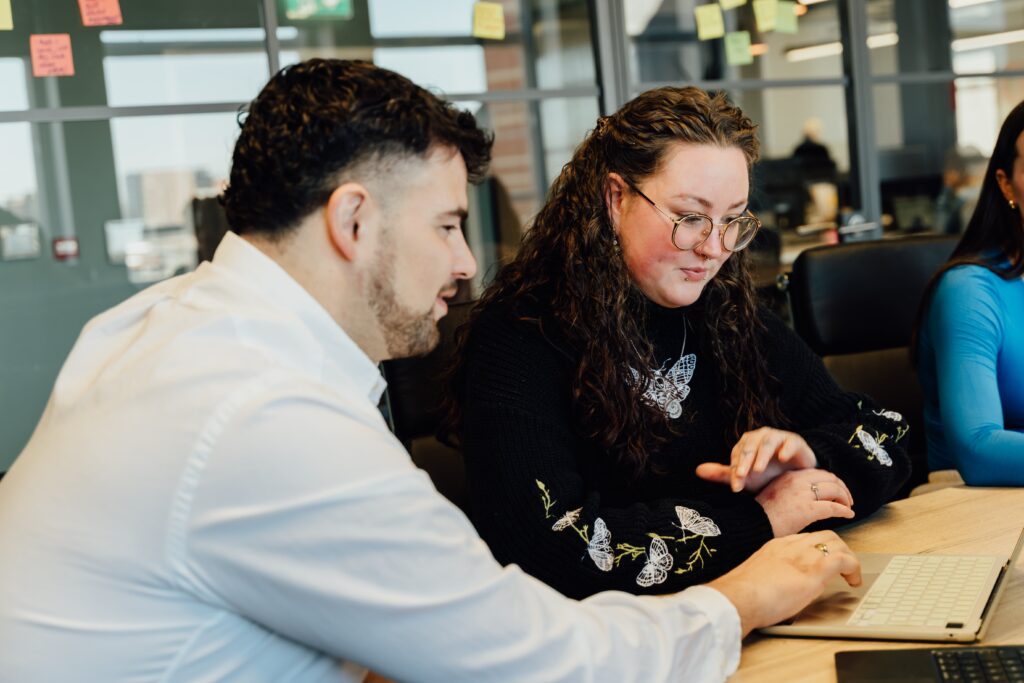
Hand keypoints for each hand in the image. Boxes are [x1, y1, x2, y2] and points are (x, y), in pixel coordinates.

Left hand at [695, 427, 815, 493]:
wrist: (796, 477)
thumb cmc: (767, 475)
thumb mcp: (746, 478)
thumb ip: (724, 474)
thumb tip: (697, 470)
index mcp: (746, 444)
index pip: (738, 456)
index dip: (736, 470)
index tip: (735, 487)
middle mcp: (760, 437)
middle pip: (750, 446)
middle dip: (745, 461)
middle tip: (742, 475)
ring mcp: (778, 437)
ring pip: (768, 442)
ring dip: (762, 455)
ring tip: (758, 469)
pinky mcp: (794, 441)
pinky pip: (790, 442)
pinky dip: (786, 449)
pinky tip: (782, 458)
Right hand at [707, 530, 861, 636]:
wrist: (738, 596)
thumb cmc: (742, 594)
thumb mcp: (758, 576)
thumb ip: (772, 575)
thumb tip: (779, 588)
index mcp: (777, 546)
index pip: (807, 539)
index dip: (821, 549)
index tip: (824, 561)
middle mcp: (792, 546)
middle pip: (826, 536)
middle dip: (839, 550)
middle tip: (844, 568)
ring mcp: (805, 556)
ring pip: (838, 543)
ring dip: (849, 559)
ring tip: (851, 576)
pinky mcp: (816, 570)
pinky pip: (845, 560)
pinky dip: (854, 569)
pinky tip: (854, 582)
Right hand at [755, 468, 853, 536]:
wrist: (753, 525)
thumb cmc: (762, 516)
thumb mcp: (777, 495)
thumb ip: (793, 492)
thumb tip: (808, 499)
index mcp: (790, 476)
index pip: (818, 473)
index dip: (831, 481)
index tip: (836, 491)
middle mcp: (797, 480)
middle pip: (829, 477)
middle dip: (842, 487)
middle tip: (847, 499)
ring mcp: (803, 494)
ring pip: (834, 489)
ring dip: (845, 498)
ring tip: (848, 507)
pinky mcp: (808, 509)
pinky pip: (833, 507)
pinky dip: (844, 510)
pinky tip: (848, 514)